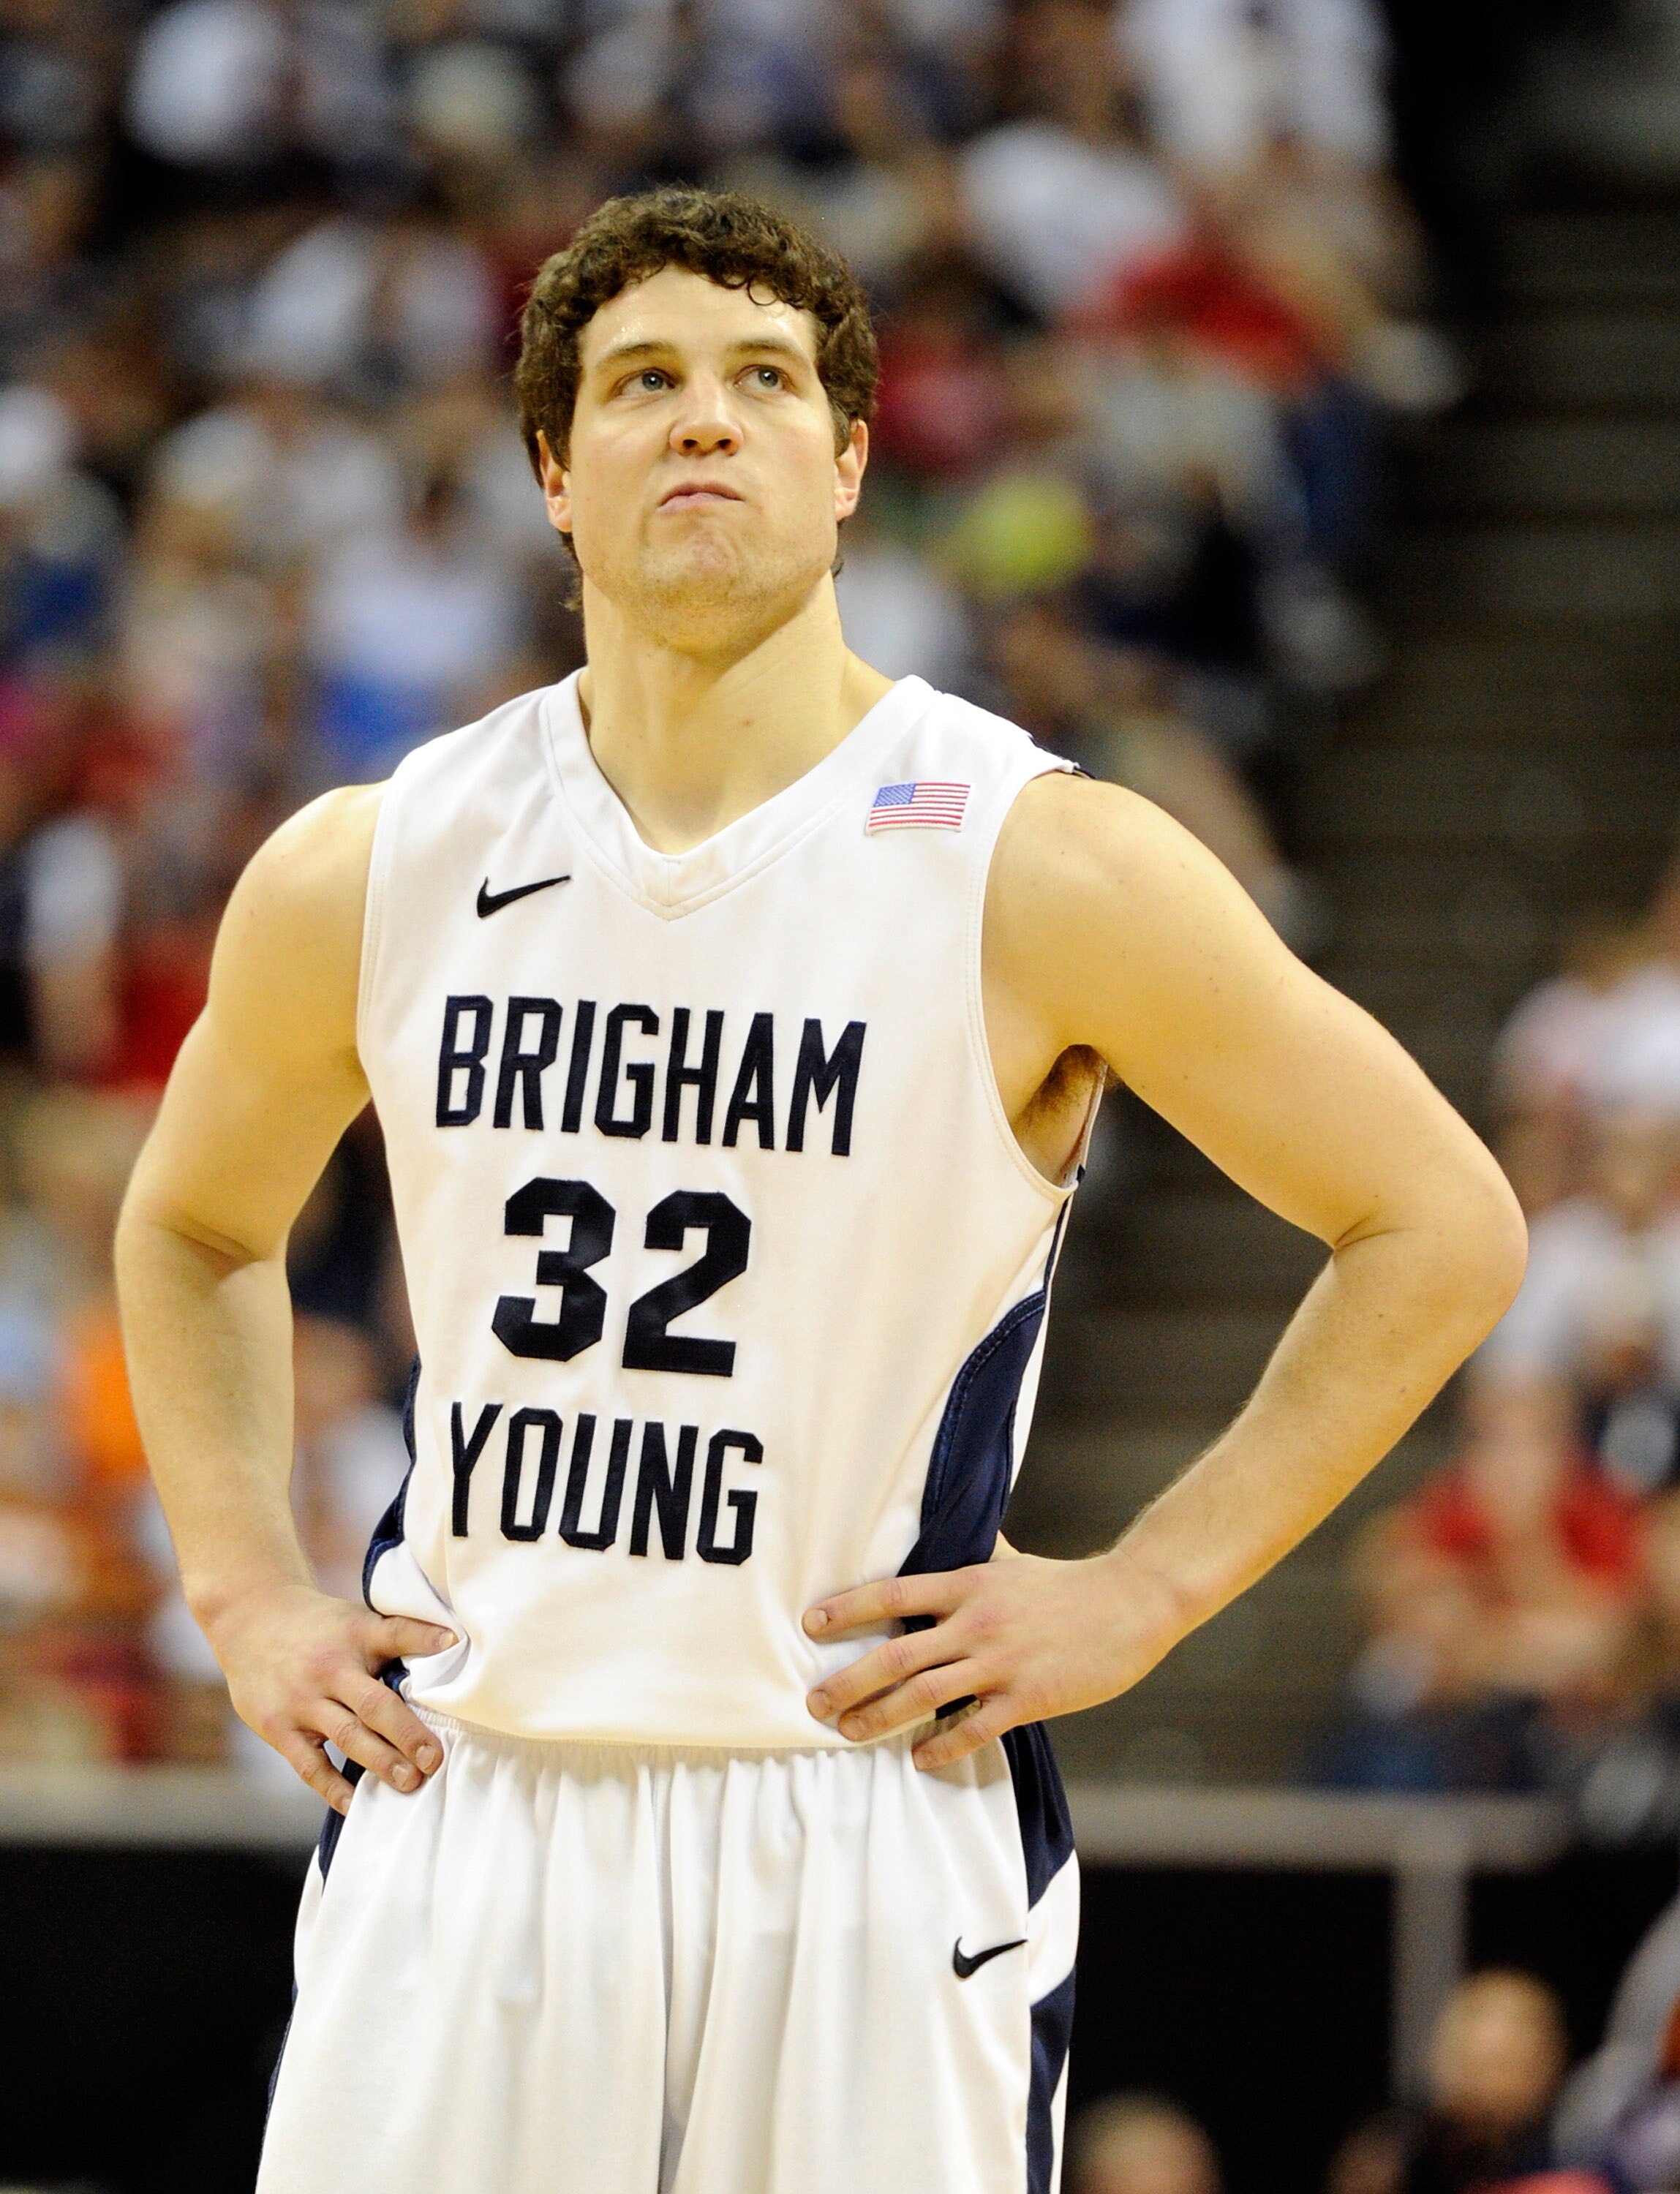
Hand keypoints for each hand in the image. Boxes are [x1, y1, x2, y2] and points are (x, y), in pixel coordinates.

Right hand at [204, 1580, 457, 1812]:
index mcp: (355, 1634)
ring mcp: (302, 1700)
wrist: (250, 1619)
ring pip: (346, 1736)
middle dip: (407, 1733)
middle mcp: (330, 1668)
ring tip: (410, 1782)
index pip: (395, 1632)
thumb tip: (450, 1649)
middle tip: (434, 1759)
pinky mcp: (279, 1727)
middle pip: (373, 1703)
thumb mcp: (354, 1619)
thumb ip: (392, 1638)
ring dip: (380, 1762)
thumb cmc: (318, 1626)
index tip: (453, 1643)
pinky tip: (354, 1803)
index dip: (424, 1637)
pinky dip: (332, 1787)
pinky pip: (308, 1764)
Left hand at [802, 1539, 1185, 1769]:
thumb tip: (943, 1531)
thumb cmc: (1068, 1585)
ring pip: (924, 1695)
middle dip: (849, 1681)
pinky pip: (973, 1727)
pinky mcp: (1028, 1697)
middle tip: (815, 1703)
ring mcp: (1001, 1662)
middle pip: (896, 1654)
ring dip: (880, 1717)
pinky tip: (920, 1758)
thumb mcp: (1012, 1561)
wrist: (1132, 1602)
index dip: (847, 1609)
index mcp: (968, 1583)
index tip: (811, 1624)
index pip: (893, 1594)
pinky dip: (942, 1745)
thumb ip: (974, 1556)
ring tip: (849, 1733)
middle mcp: (976, 1621)